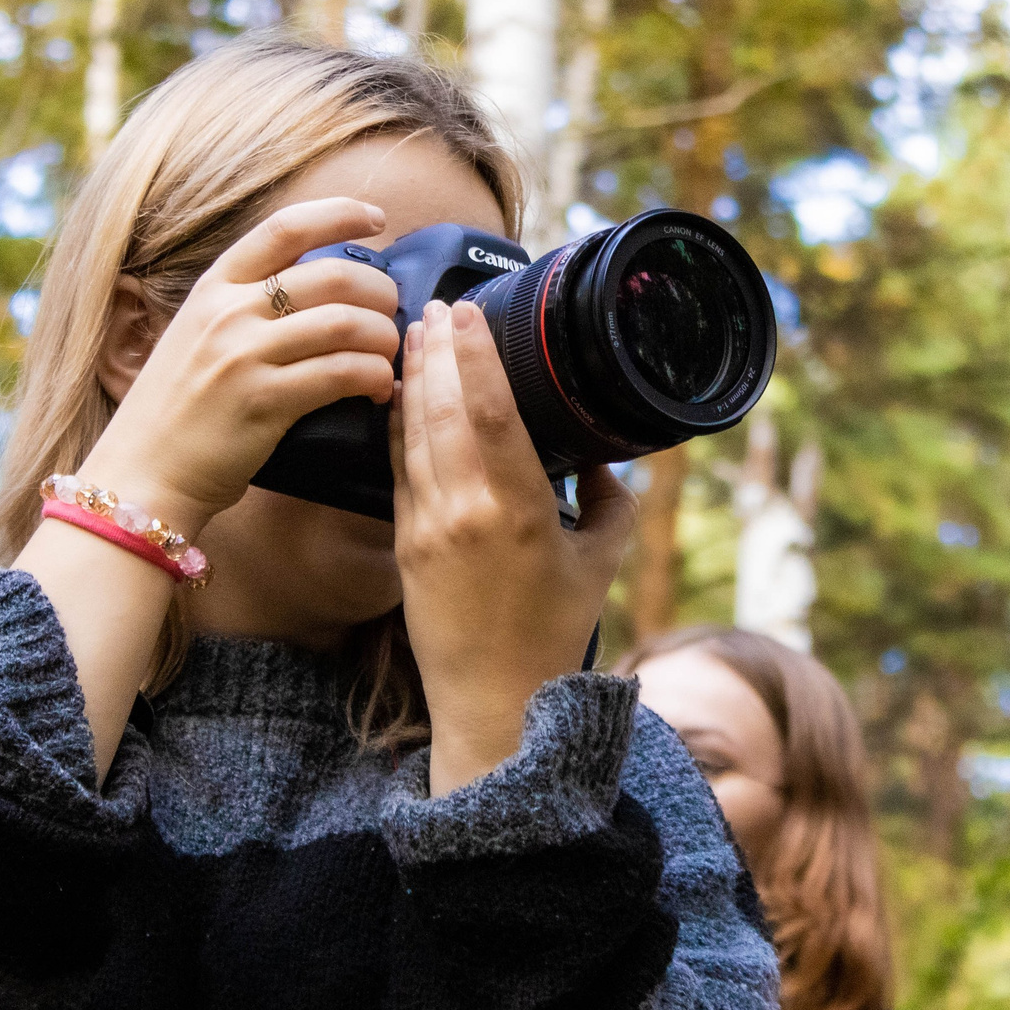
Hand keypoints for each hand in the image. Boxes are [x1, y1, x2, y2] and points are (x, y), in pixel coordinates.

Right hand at [77, 197, 403, 534]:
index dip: (339, 213)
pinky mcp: (265, 401)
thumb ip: (244, 308)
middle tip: (391, 314)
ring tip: (390, 356)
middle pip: (332, 276)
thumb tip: (313, 290)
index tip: (376, 219)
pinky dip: (376, 378)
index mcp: (213, 288)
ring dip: (384, 338)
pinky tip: (380, 389)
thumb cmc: (176, 412)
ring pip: (346, 324)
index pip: (284, 227)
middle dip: (380, 291)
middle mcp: (229, 312)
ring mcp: (244, 356)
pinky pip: (342, 373)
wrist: (141, 474)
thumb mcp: (196, 336)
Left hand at [392, 299, 636, 795]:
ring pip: (412, 432)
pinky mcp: (403, 543)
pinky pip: (397, 466)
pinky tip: (403, 397)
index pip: (488, 409)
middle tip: (436, 307)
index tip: (466, 312)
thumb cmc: (553, 634)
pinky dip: (399, 424)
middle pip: (441, 407)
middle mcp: (465, 509)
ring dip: (413, 379)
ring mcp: (426, 525)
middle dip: (435, 350)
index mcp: (518, 508)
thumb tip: (605, 460)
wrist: (493, 701)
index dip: (473, 353)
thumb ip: (612, 503)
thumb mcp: (602, 563)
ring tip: (416, 336)